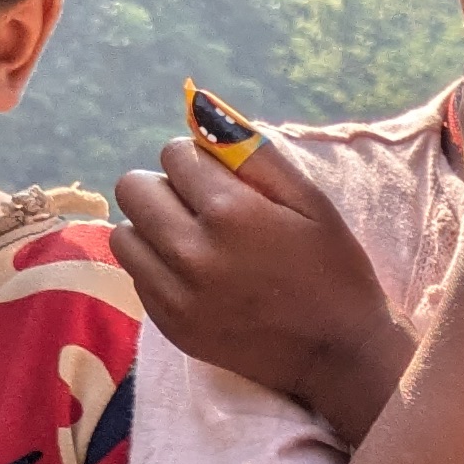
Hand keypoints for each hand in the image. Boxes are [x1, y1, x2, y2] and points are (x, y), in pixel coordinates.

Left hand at [114, 128, 403, 436]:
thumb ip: (254, 152)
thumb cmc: (334, 269)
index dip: (200, 162)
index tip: (224, 182)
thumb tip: (203, 108)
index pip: (175, 154)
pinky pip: (136, 275)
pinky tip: (195, 276)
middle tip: (201, 209)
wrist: (339, 355)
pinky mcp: (170, 325)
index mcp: (230, 212)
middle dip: (166, 188)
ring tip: (192, 242)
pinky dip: (157, 267)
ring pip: (124, 233)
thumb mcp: (310, 200)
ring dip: (152, 228)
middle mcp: (192, 251)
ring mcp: (175, 293)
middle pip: (134, 187)